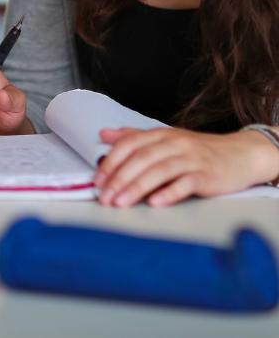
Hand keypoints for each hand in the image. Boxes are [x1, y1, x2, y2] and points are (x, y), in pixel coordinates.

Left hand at [94, 125, 278, 207]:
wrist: (239, 154)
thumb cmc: (199, 150)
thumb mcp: (166, 139)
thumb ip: (134, 137)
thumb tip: (104, 135)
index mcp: (161, 134)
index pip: (130, 144)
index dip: (112, 161)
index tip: (97, 179)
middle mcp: (174, 143)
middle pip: (142, 158)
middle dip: (120, 178)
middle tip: (104, 196)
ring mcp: (191, 159)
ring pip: (159, 171)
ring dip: (137, 187)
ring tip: (121, 202)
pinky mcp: (206, 175)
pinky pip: (185, 183)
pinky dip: (169, 193)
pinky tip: (155, 203)